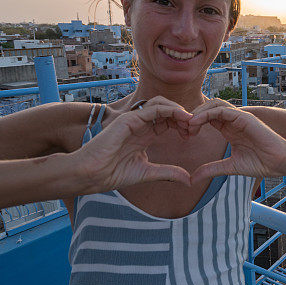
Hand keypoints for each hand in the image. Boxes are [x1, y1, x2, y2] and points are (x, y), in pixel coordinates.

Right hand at [74, 99, 192, 192]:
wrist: (91, 175)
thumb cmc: (112, 173)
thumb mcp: (148, 173)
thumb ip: (168, 173)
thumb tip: (189, 180)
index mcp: (144, 134)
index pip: (167, 121)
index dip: (182, 124)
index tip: (192, 135)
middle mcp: (140, 124)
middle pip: (166, 110)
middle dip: (183, 116)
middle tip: (194, 127)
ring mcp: (134, 120)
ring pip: (161, 104)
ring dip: (178, 110)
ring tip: (190, 121)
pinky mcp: (129, 119)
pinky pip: (153, 108)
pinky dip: (170, 110)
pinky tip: (182, 117)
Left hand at [188, 99, 285, 182]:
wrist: (279, 163)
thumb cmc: (261, 163)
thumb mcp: (229, 167)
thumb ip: (211, 169)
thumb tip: (191, 179)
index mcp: (229, 130)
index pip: (207, 119)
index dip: (194, 124)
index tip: (184, 136)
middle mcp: (233, 121)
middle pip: (208, 108)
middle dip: (193, 116)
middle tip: (183, 129)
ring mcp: (239, 117)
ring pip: (214, 104)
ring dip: (198, 112)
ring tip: (188, 124)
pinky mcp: (244, 117)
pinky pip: (222, 110)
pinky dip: (207, 113)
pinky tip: (197, 122)